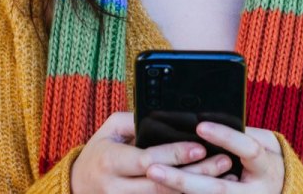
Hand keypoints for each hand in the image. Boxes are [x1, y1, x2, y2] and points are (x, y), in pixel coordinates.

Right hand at [70, 111, 239, 193]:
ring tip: (224, 177)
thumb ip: (135, 121)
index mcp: (111, 161)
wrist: (78, 185)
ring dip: (197, 189)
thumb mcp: (110, 130)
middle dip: (196, 174)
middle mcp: (117, 187)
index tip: (200, 146)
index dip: (174, 154)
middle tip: (223, 161)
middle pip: (162, 184)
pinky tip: (207, 190)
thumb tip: (165, 115)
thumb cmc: (99, 151)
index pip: (147, 159)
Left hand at [144, 122, 284, 193]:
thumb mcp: (259, 141)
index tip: (200, 125)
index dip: (226, 137)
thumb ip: (236, 134)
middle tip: (152, 168)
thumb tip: (203, 115)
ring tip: (151, 177)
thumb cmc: (263, 158)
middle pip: (217, 189)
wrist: (277, 187)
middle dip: (183, 179)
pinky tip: (157, 189)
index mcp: (265, 168)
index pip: (248, 150)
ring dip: (175, 190)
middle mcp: (254, 192)